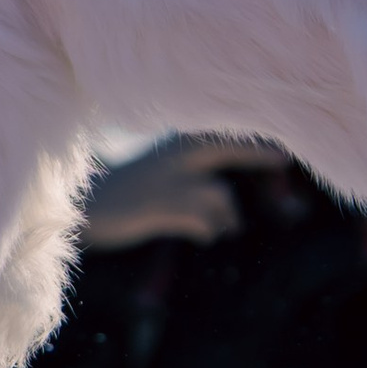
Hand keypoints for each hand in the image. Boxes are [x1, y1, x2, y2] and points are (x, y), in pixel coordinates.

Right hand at [80, 135, 276, 251]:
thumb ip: (188, 171)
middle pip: (227, 146)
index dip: (253, 137)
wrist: (82, 209)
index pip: (221, 131)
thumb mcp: (156, 171)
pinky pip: (203, 222)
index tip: (281, 142)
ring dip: (227, 217)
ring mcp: (167, 181)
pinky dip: (208, 231)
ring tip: (221, 229)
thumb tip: (226, 195)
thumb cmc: (123, 193)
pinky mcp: (160, 208)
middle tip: (284, 159)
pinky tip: (201, 236)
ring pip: (219, 196)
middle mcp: (172, 156)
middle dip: (258, 152)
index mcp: (172, 144)